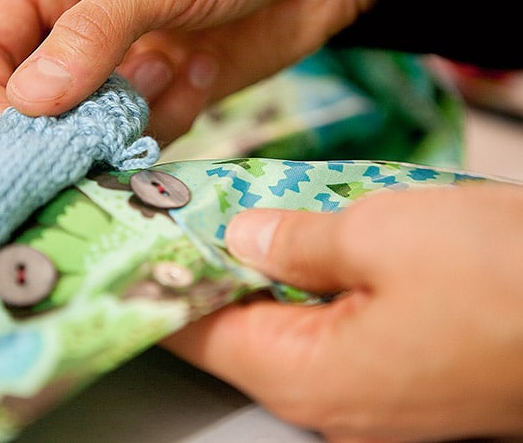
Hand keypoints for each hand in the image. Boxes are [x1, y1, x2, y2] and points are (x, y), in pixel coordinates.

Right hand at [0, 0, 381, 143]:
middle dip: (60, 124)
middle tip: (95, 130)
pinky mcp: (174, 93)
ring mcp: (129, 66)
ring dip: (125, 119)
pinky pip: (150, 131)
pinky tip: (203, 68)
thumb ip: (91, 35)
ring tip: (171, 69)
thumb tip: (26, 102)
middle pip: (36, 100)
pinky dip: (172, 115)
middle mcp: (85, 30)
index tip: (15, 129)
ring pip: (94, 126)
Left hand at [163, 183, 522, 440]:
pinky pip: (328, 323)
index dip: (155, 280)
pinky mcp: (396, 371)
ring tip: (241, 216)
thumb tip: (241, 234)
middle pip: (234, 328)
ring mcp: (365, 392)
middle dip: (208, 267)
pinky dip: (307, 281)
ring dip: (261, 268)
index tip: (127, 242)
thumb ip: (293, 236)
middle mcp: (328, 398)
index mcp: (307, 374)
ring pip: (281, 323)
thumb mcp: (383, 232)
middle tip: (185, 213)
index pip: (194, 332)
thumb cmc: (511, 281)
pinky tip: (308, 240)